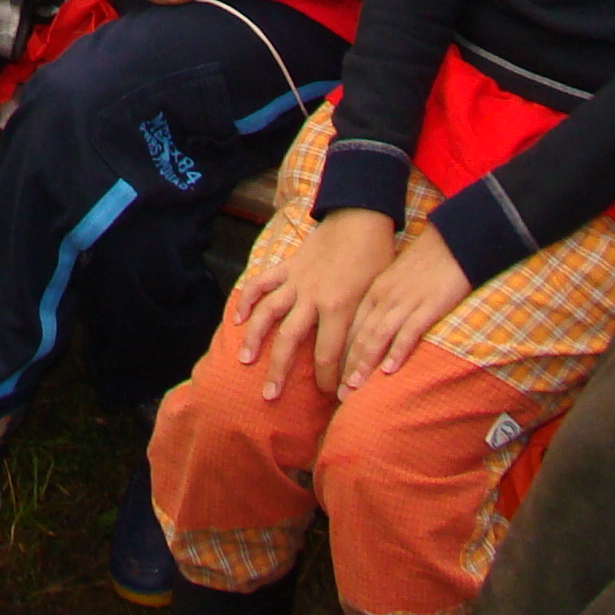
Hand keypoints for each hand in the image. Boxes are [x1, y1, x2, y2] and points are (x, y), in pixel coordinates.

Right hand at [228, 208, 397, 399]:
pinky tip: (238, 318)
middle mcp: (313, 297)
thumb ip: (364, 327)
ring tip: (244, 360)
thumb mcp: (377, 296)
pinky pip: (262, 283)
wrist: (361, 217)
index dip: (328, 380)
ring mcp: (296, 281)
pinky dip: (247, 299)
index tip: (331, 397)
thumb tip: (363, 362)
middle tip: (269, 396)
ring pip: (268, 313)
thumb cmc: (376, 258)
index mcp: (339, 306)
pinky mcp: (287, 267)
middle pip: (289, 340)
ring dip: (254, 338)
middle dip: (279, 371)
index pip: (328, 354)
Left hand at [343, 224, 472, 390]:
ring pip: (377, 336)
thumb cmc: (425, 265)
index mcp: (373, 292)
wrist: (452, 242)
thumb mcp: (395, 282)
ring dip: (364, 364)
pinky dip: (397, 351)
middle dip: (346, 368)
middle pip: (358, 336)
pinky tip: (389, 370)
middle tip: (338, 395)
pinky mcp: (427, 305)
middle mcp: (383, 298)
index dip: (339, 356)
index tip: (332, 380)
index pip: (349, 329)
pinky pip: (408, 331)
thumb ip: (383, 305)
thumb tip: (373, 334)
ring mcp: (404, 301)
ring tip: (354, 388)